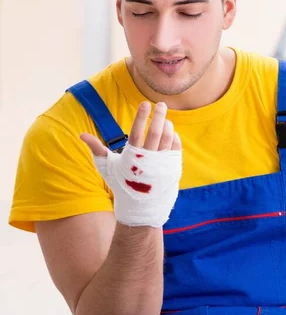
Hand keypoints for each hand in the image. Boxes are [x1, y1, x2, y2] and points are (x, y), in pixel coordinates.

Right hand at [81, 101, 182, 227]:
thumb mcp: (107, 168)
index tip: (146, 103)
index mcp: (132, 157)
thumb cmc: (121, 186)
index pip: (137, 131)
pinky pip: (176, 150)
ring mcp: (162, 165)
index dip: (142, 116)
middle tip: (162, 104)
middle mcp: (148, 160)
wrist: (140, 210)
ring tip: (166, 119)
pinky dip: (175, 139)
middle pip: (156, 132)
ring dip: (168, 126)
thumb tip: (81, 135)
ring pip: (168, 140)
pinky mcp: (173, 170)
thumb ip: (97, 149)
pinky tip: (172, 133)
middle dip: (160, 116)